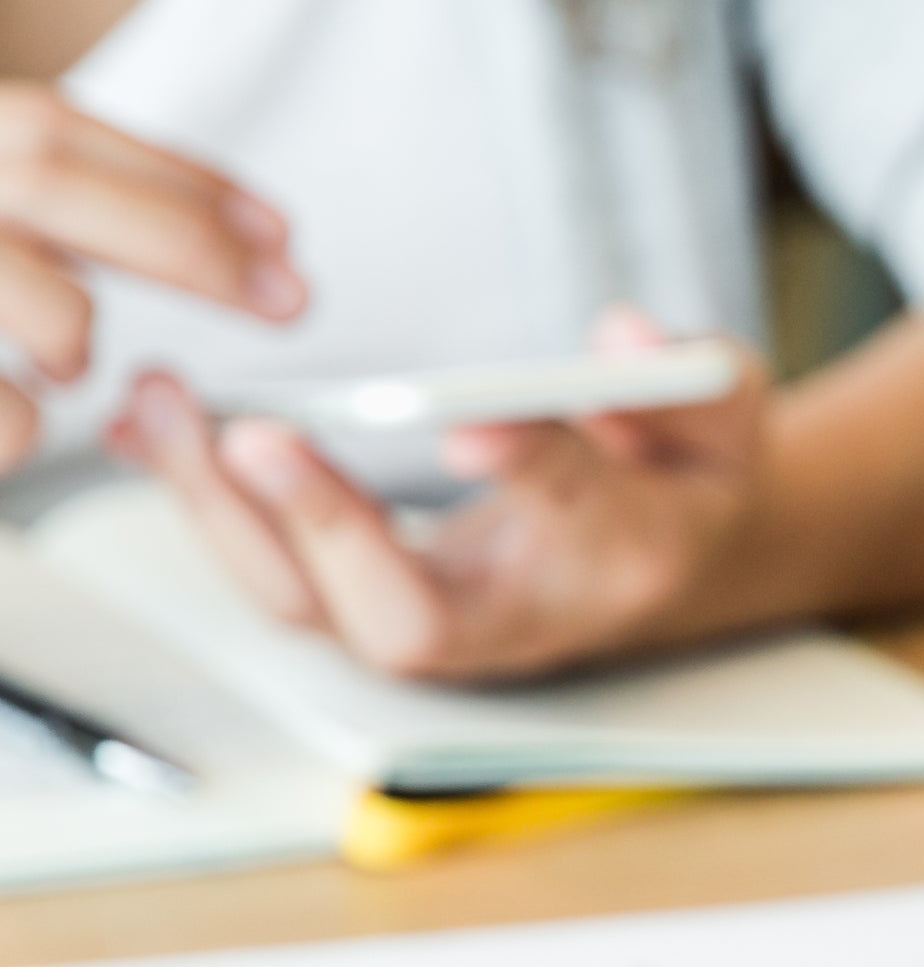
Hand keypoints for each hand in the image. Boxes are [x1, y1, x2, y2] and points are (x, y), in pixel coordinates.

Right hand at [0, 83, 303, 465]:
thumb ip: (44, 217)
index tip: (280, 239)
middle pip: (44, 172)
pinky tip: (21, 426)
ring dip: (71, 321)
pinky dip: (15, 423)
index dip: (181, 179)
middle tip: (283, 303)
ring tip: (79, 362)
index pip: (55, 126)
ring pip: (8, 272)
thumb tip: (220, 248)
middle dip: (185, 242)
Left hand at [112, 308, 774, 681]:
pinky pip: (280, 583)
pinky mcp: (377, 611)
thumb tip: (626, 334)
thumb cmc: (683, 476)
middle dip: (325, 531)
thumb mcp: (721, 408)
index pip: (577, 516)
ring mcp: (444, 632)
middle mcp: (524, 617)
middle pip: (407, 622)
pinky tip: (160, 426)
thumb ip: (686, 371)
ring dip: (229, 516)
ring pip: (316, 611)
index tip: (472, 419)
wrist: (663, 562)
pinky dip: (209, 508)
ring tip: (168, 404)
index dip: (530, 466)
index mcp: (627, 556)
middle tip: (258, 436)